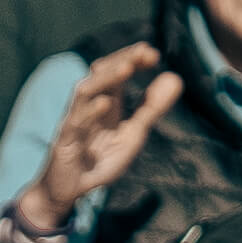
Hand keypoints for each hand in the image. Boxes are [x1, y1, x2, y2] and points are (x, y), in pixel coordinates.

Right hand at [25, 42, 181, 226]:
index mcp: (106, 102)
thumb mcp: (132, 134)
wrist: (69, 190)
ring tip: (127, 67)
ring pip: (85, 91)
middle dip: (123, 60)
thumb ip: (152, 108)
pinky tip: (106, 103)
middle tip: (145, 52)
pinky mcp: (65, 141)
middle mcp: (88, 106)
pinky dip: (90, 112)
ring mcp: (75, 121)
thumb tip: (176, 79)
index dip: (133, 58)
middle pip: (101, 73)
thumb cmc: (99, 160)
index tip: (154, 54)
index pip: (117, 71)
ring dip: (106, 78)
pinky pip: (75, 122)